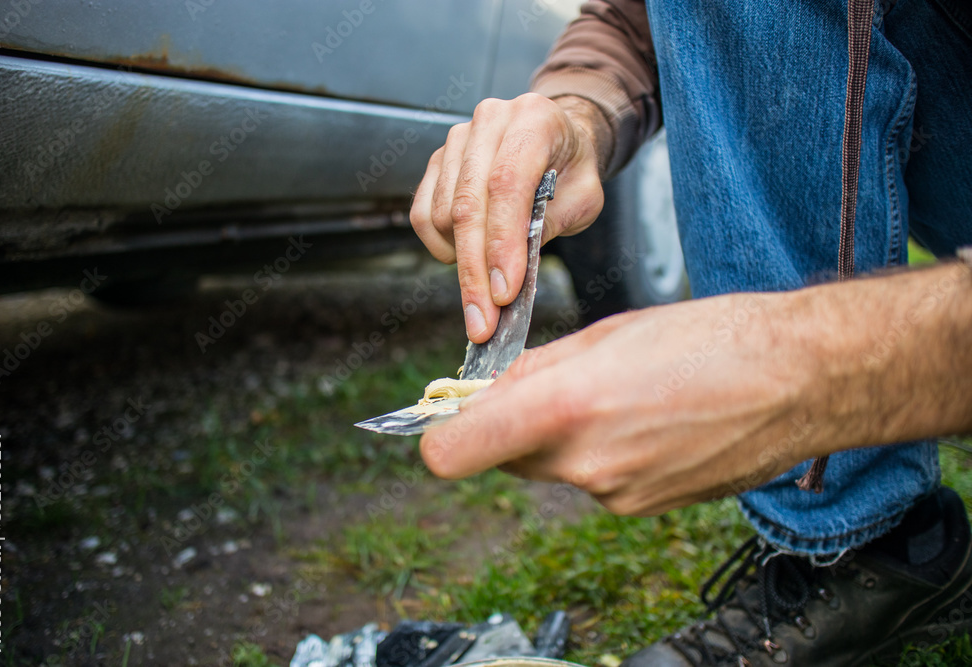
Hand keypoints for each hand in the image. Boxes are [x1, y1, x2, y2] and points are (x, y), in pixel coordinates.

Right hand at [410, 93, 607, 342]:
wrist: (557, 139)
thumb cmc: (572, 170)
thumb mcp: (585, 198)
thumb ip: (552, 225)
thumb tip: (510, 269)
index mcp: (534, 120)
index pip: (507, 184)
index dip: (502, 242)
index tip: (503, 292)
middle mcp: (490, 122)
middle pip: (468, 205)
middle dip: (475, 271)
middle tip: (482, 321)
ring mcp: (457, 139)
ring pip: (442, 215)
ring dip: (462, 261)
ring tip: (490, 277)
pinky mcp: (437, 161)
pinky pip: (422, 214)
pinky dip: (440, 246)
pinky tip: (464, 257)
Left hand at [419, 291, 821, 515]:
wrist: (799, 381)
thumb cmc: (714, 340)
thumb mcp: (608, 333)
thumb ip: (537, 369)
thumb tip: (490, 390)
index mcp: (565, 407)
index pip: (453, 453)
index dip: (441, 436)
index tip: (451, 416)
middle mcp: (585, 463)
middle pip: (505, 458)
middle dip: (515, 426)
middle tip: (552, 388)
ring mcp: (616, 494)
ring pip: (555, 467)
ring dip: (567, 438)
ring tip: (622, 396)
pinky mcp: (643, 508)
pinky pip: (597, 480)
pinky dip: (607, 454)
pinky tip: (649, 421)